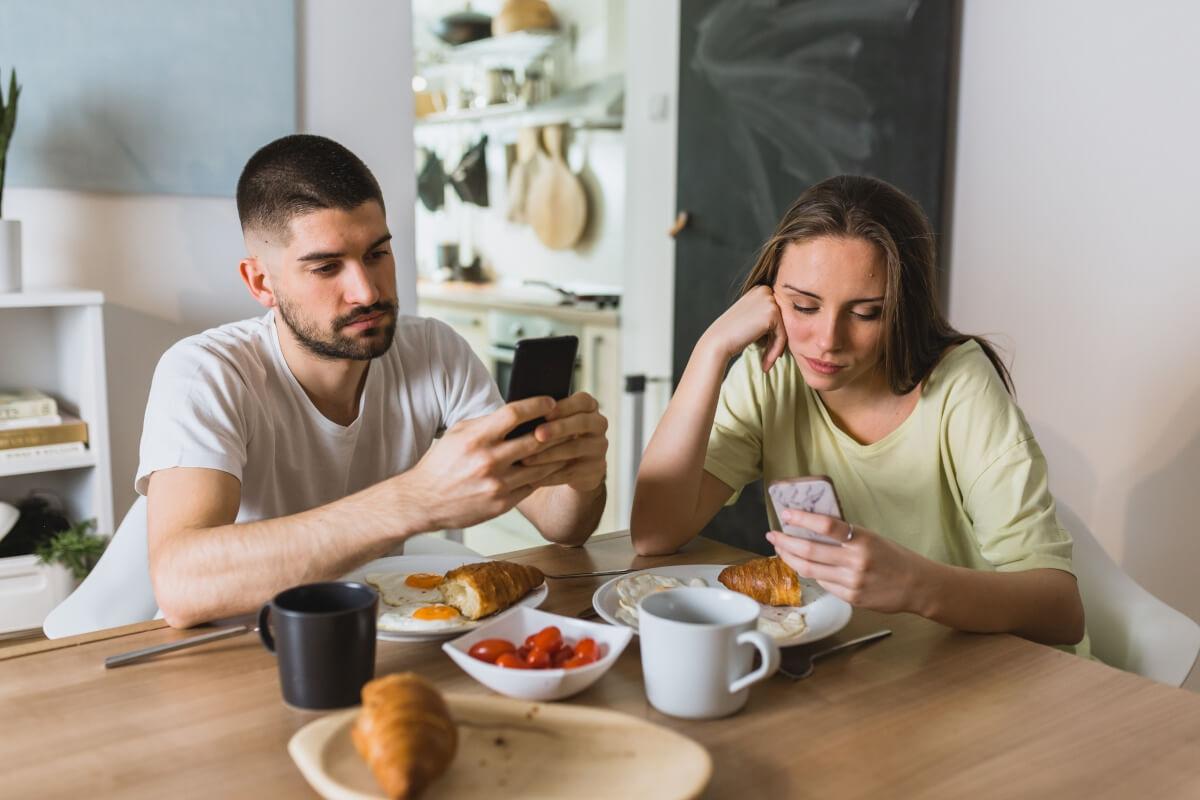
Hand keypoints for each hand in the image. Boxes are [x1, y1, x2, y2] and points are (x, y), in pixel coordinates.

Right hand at [400, 397, 562, 529]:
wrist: (423, 501)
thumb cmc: (442, 463)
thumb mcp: (458, 433)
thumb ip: (487, 422)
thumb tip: (518, 412)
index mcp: (476, 438)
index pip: (514, 414)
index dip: (537, 405)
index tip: (550, 402)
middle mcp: (488, 461)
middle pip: (535, 439)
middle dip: (556, 429)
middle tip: (568, 422)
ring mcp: (497, 484)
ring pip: (540, 465)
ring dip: (557, 454)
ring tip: (567, 444)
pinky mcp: (502, 503)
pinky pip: (532, 485)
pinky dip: (544, 475)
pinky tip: (552, 467)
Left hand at [517, 391, 607, 492]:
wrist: (575, 464)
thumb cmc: (557, 435)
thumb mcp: (555, 420)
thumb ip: (544, 414)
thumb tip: (519, 411)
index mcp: (589, 407)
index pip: (583, 401)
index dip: (565, 406)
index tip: (545, 412)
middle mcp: (598, 425)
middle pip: (582, 423)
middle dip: (558, 428)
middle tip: (537, 434)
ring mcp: (599, 448)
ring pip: (575, 448)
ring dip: (549, 454)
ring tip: (527, 459)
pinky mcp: (595, 470)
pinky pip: (571, 472)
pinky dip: (550, 474)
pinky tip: (532, 476)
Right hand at [698, 285, 787, 370]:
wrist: (718, 341)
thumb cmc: (732, 334)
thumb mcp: (751, 317)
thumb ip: (766, 315)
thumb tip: (789, 324)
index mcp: (760, 289)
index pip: (778, 314)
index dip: (774, 334)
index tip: (768, 350)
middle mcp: (765, 290)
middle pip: (783, 319)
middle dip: (777, 340)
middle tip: (769, 359)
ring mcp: (769, 300)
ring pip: (785, 328)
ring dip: (777, 347)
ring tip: (766, 362)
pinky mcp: (772, 313)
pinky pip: (783, 335)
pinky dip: (776, 350)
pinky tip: (766, 362)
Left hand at [765, 509, 927, 613]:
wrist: (917, 585)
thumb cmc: (894, 557)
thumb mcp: (871, 537)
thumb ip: (845, 535)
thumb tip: (811, 527)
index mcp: (862, 539)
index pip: (826, 525)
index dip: (802, 518)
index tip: (786, 514)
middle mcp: (855, 561)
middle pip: (809, 551)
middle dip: (785, 543)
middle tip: (773, 535)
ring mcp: (852, 582)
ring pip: (810, 570)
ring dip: (790, 558)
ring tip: (781, 549)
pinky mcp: (851, 598)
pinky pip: (824, 584)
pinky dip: (813, 574)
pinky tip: (807, 566)